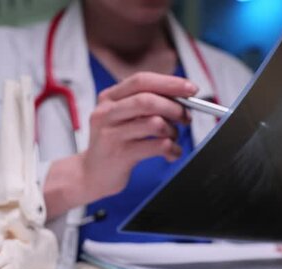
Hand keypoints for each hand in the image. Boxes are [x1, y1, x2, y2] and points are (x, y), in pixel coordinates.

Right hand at [44, 72, 197, 218]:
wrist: (91, 174)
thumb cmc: (113, 145)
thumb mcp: (121, 118)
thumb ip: (144, 105)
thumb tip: (181, 98)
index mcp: (108, 98)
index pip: (141, 81)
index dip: (169, 83)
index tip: (190, 88)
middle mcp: (107, 113)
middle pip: (148, 100)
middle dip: (174, 107)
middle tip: (185, 117)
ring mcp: (111, 134)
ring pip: (154, 123)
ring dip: (172, 131)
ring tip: (172, 138)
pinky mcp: (120, 155)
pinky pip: (157, 146)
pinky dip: (172, 149)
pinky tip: (171, 153)